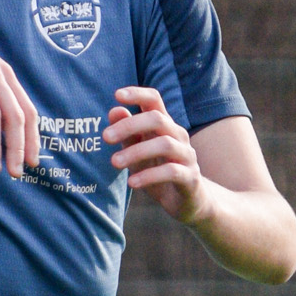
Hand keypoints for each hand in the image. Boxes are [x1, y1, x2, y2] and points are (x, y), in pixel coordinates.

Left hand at [104, 86, 207, 223]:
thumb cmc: (158, 172)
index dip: (138, 94)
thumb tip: (113, 111)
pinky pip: (171, 172)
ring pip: (164, 144)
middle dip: (129, 125)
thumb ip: (127, 134)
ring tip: (114, 162)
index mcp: (165, 126)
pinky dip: (149, 176)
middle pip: (157, 119)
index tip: (117, 95)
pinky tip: (131, 183)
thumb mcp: (139, 153)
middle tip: (105, 137)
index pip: (155, 100)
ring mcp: (186, 156)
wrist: (188, 202)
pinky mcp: (190, 178)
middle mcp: (178, 136)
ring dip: (136, 152)